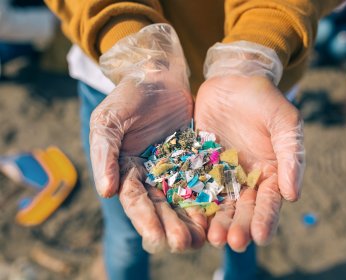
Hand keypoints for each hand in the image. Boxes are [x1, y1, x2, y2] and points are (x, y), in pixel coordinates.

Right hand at [90, 24, 206, 252]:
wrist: (158, 75)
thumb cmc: (128, 96)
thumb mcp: (108, 121)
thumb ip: (104, 155)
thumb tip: (106, 192)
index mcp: (126, 169)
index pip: (135, 200)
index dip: (145, 220)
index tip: (157, 238)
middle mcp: (150, 174)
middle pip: (161, 206)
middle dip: (171, 226)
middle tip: (184, 244)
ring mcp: (174, 168)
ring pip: (182, 199)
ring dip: (191, 220)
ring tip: (203, 238)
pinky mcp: (194, 158)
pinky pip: (202, 180)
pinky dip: (208, 198)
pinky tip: (217, 213)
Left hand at [195, 75, 304, 250]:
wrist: (232, 81)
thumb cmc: (263, 99)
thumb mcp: (284, 122)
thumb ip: (291, 156)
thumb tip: (293, 195)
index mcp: (270, 173)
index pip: (269, 201)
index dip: (266, 219)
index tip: (260, 236)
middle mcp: (245, 179)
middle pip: (243, 209)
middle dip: (238, 226)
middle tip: (232, 242)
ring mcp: (220, 173)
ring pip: (219, 203)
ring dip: (216, 221)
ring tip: (211, 237)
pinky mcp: (199, 164)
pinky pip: (195, 185)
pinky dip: (193, 202)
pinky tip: (189, 216)